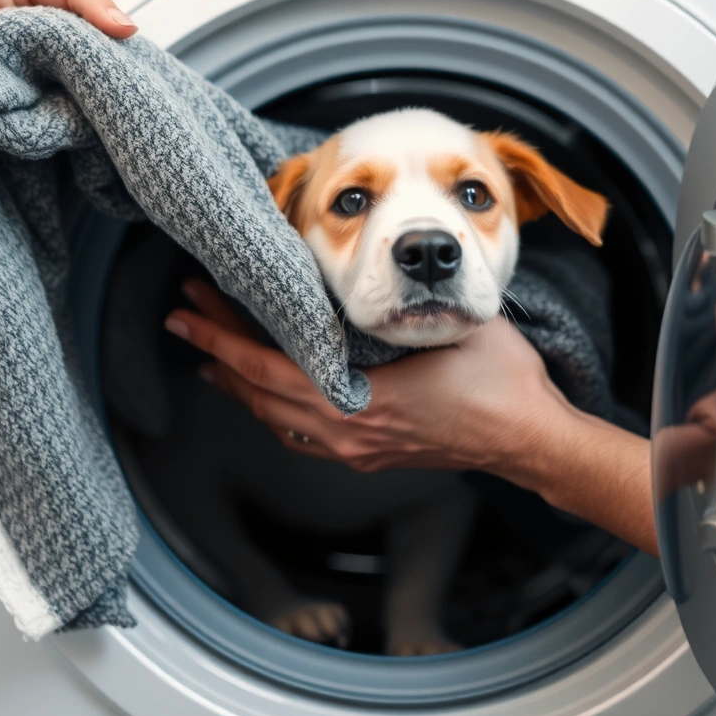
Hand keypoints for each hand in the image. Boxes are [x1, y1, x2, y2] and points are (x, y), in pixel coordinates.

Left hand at [162, 280, 567, 474]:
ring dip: (238, 386)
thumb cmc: (502, 384)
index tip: (189, 308)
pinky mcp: (370, 455)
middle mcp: (347, 433)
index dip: (221, 337)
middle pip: (257, 394)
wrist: (531, 439)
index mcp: (359, 404)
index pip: (266, 370)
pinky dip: (272, 410)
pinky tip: (265, 395)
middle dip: (215, 352)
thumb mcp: (453, 324)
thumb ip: (410, 298)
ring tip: (210, 355)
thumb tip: (384, 259)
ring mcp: (357, 450)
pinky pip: (301, 436)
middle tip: (184, 317)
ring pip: (274, 420)